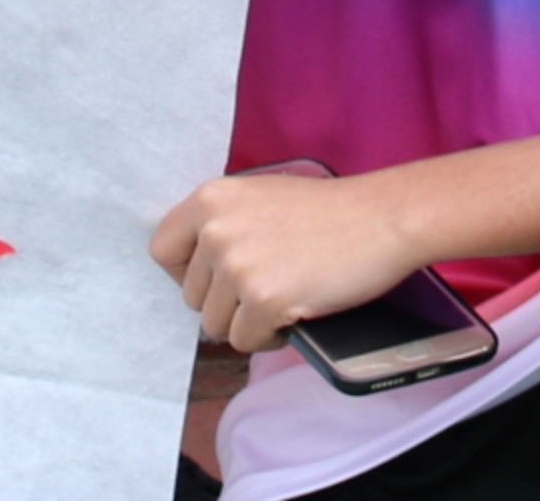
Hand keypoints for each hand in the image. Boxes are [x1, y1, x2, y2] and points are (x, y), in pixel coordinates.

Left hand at [150, 165, 423, 355]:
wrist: (378, 219)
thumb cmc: (325, 211)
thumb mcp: (259, 198)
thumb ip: (223, 225)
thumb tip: (197, 272)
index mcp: (210, 199)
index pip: (162, 250)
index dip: (186, 273)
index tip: (214, 280)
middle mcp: (216, 230)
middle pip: (192, 297)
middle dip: (226, 303)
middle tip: (265, 288)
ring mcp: (238, 267)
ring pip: (216, 325)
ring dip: (247, 322)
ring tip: (283, 298)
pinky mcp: (264, 301)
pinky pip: (245, 341)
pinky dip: (269, 337)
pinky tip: (294, 312)